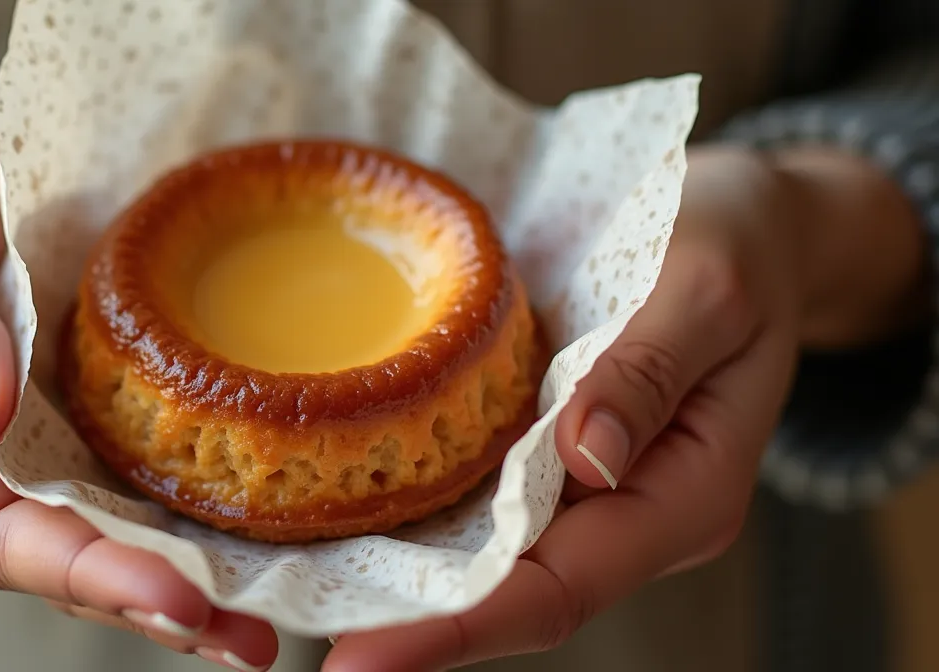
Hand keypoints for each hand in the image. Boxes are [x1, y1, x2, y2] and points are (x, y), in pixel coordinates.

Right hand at [0, 83, 276, 668]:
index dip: (83, 573)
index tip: (177, 600)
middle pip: (54, 557)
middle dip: (147, 603)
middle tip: (249, 640)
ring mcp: (18, 442)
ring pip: (96, 532)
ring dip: (177, 582)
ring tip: (264, 625)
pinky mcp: (66, 411)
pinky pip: (122, 476)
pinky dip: (179, 515)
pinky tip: (248, 540)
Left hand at [322, 147, 811, 670]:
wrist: (744, 227)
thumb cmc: (736, 247)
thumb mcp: (708, 289)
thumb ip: (648, 372)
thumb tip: (589, 459)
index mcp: (682, 497)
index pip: (560, 589)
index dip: (460, 627)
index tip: (364, 655)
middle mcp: (625, 512)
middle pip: (509, 593)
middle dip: (409, 623)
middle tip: (302, 632)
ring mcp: (586, 488)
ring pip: (484, 557)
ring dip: (398, 583)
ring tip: (299, 593)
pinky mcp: (549, 451)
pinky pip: (478, 497)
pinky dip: (414, 516)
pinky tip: (342, 516)